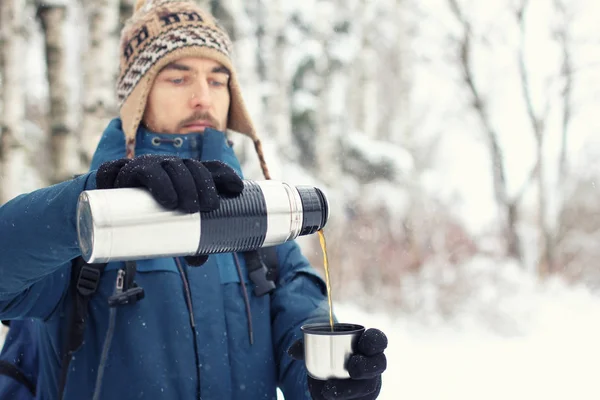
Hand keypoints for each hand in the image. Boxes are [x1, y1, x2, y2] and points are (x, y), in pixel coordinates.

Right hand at [96, 155, 243, 265]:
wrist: (111, 208)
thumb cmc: (153, 216)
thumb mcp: (174, 227)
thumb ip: (188, 242)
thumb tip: (199, 261)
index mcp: (187, 175)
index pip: (210, 167)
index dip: (224, 174)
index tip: (237, 188)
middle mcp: (168, 167)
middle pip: (188, 166)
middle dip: (199, 184)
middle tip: (206, 207)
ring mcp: (144, 167)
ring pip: (160, 167)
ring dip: (172, 181)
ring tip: (177, 203)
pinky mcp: (118, 173)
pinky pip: (122, 170)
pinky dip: (137, 178)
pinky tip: (152, 193)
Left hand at [288, 328, 387, 399]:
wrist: (328, 378)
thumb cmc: (328, 356)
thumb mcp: (318, 348)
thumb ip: (305, 347)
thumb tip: (292, 351)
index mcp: (365, 344)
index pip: (377, 339)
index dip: (374, 341)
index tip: (364, 345)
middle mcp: (372, 363)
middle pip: (378, 364)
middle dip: (367, 366)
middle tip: (352, 368)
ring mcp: (370, 382)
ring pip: (368, 386)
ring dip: (350, 389)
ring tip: (329, 390)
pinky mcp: (364, 398)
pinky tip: (328, 398)